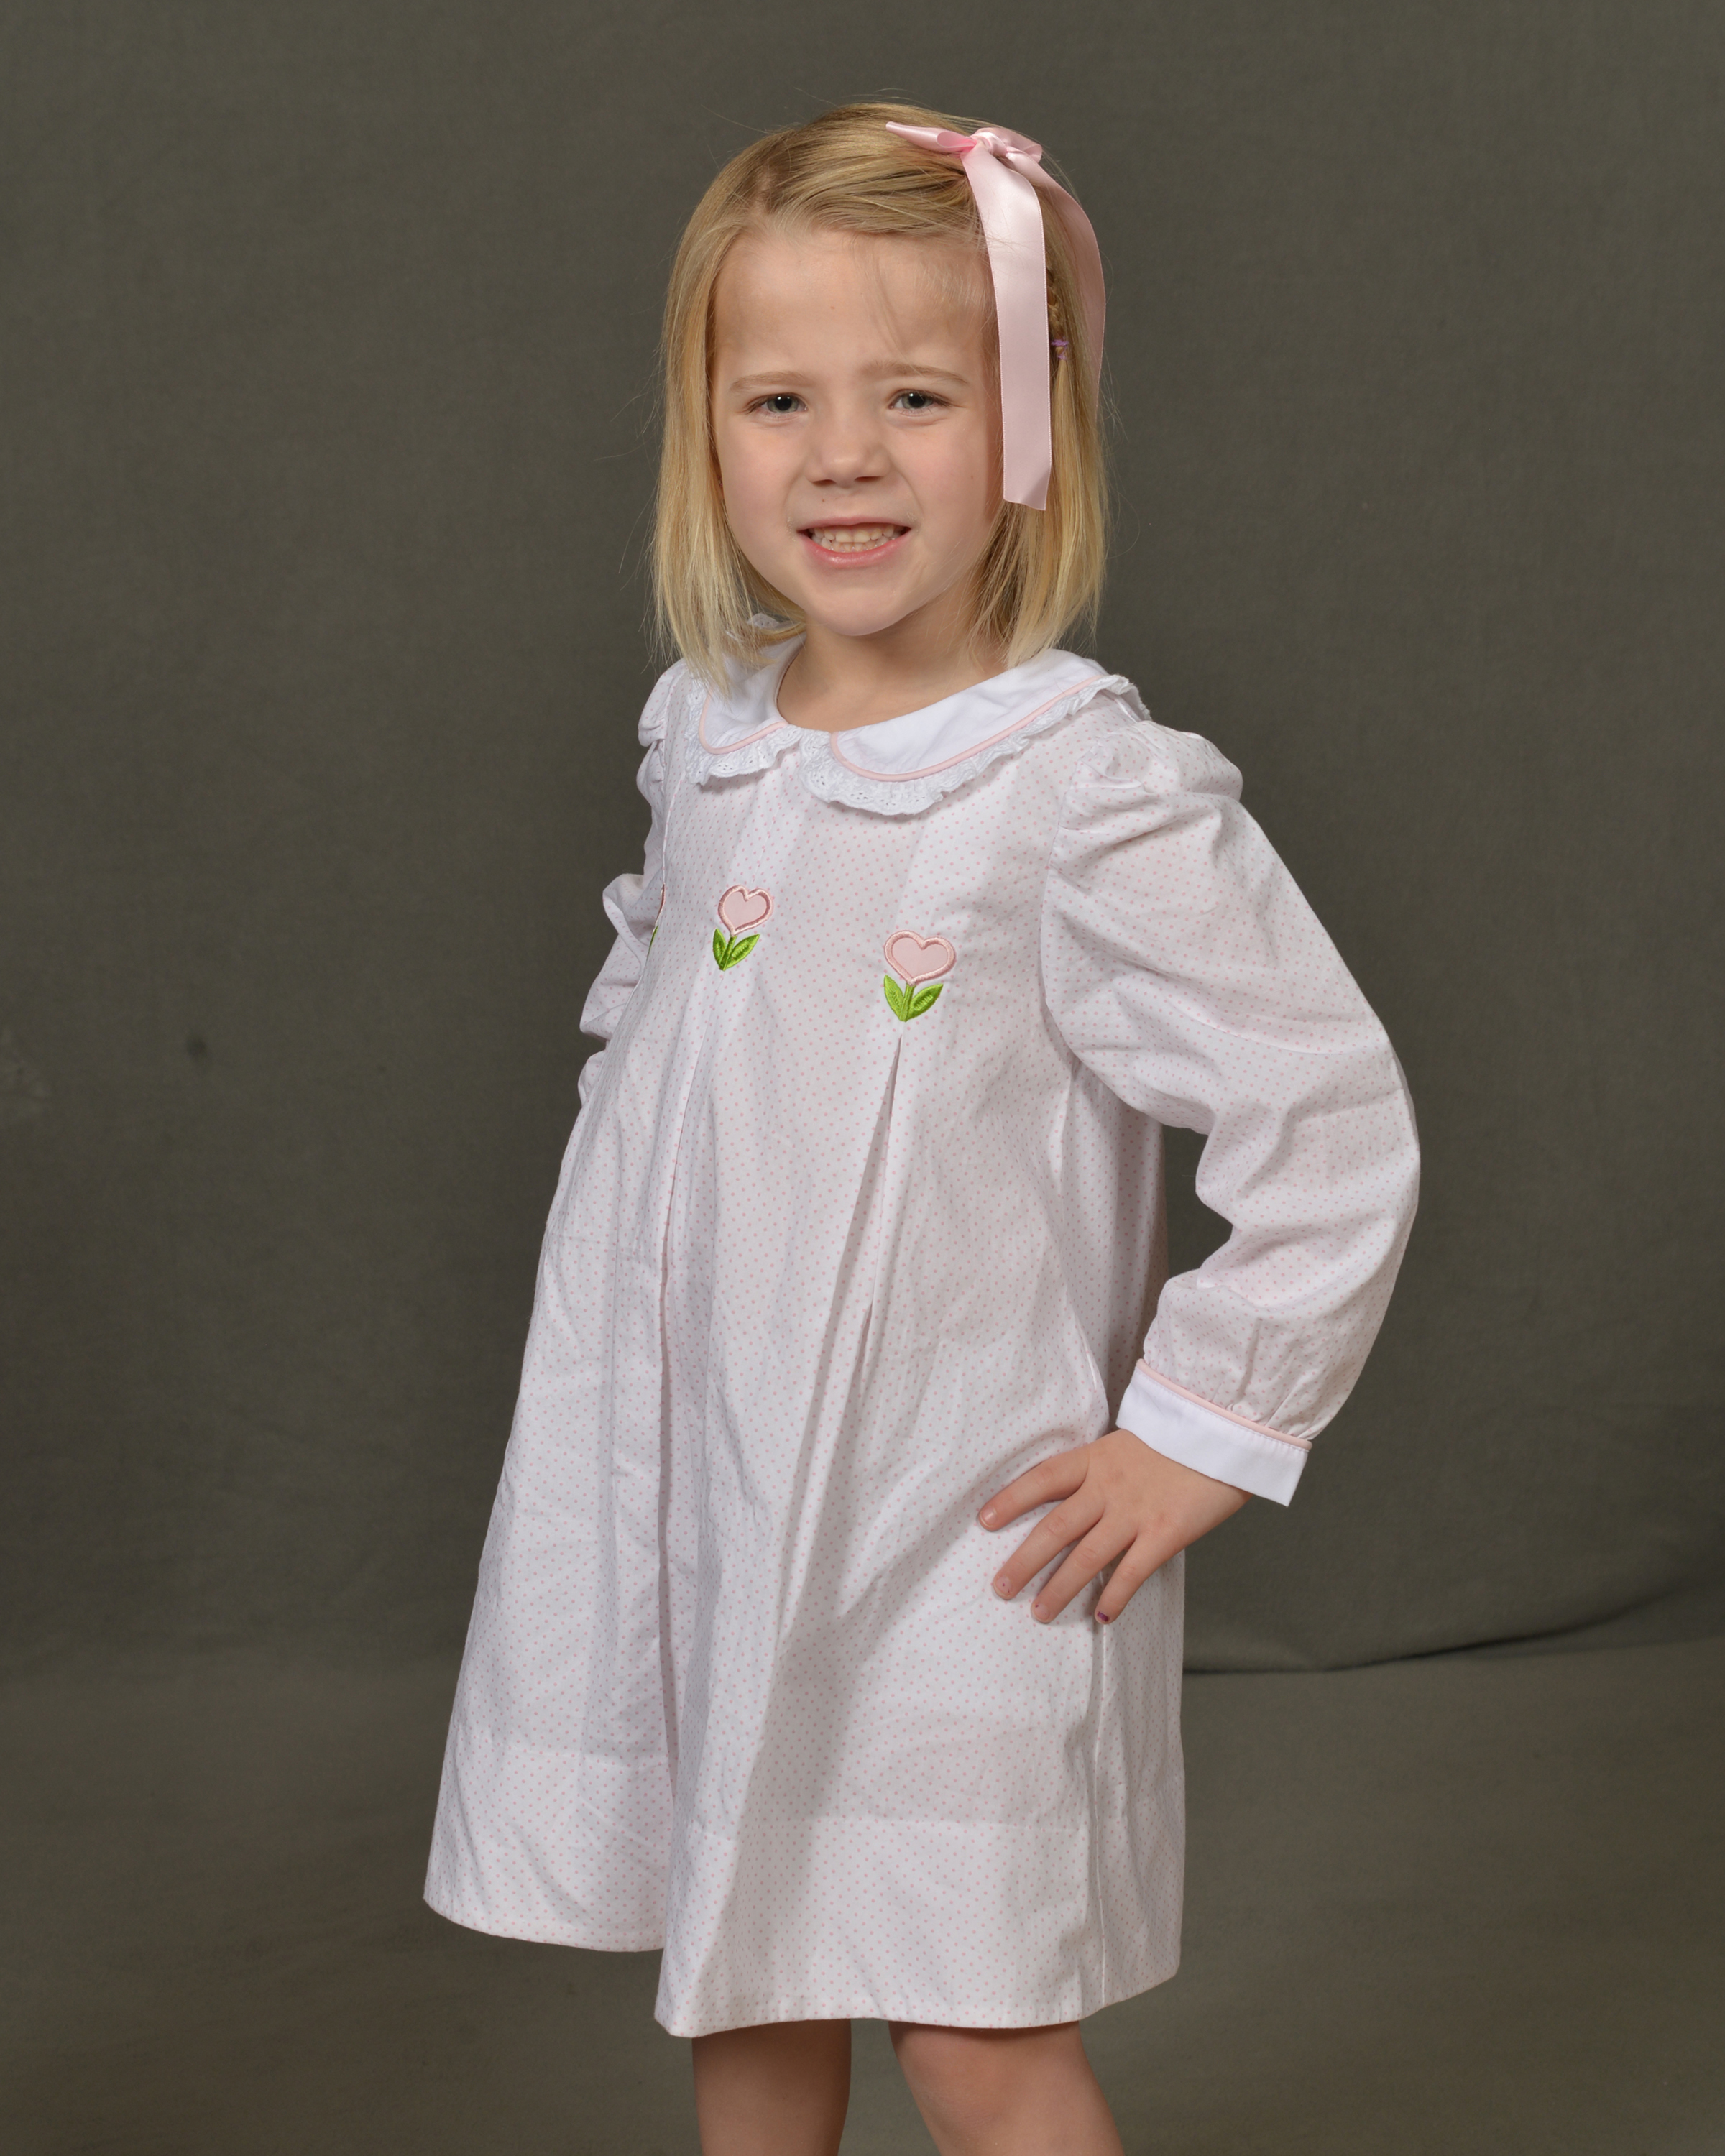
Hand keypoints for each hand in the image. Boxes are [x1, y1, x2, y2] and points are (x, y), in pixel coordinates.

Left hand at [979, 1429, 1248, 1624]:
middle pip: (1055, 1528)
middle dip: (1024, 1561)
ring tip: (1039, 1613)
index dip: (1011, 1500)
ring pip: (1086, 1557)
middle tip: (1001, 1588)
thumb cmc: (1176, 1438)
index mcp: (1095, 1459)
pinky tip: (1102, 1617)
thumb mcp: (1127, 1444)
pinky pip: (1132, 1572)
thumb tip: (1074, 1501)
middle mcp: (1108, 1487)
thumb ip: (1099, 1471)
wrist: (1224, 1431)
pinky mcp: (1165, 1533)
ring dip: (1060, 1588)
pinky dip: (1115, 1596)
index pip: (1042, 1480)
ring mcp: (1136, 1512)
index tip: (984, 1521)